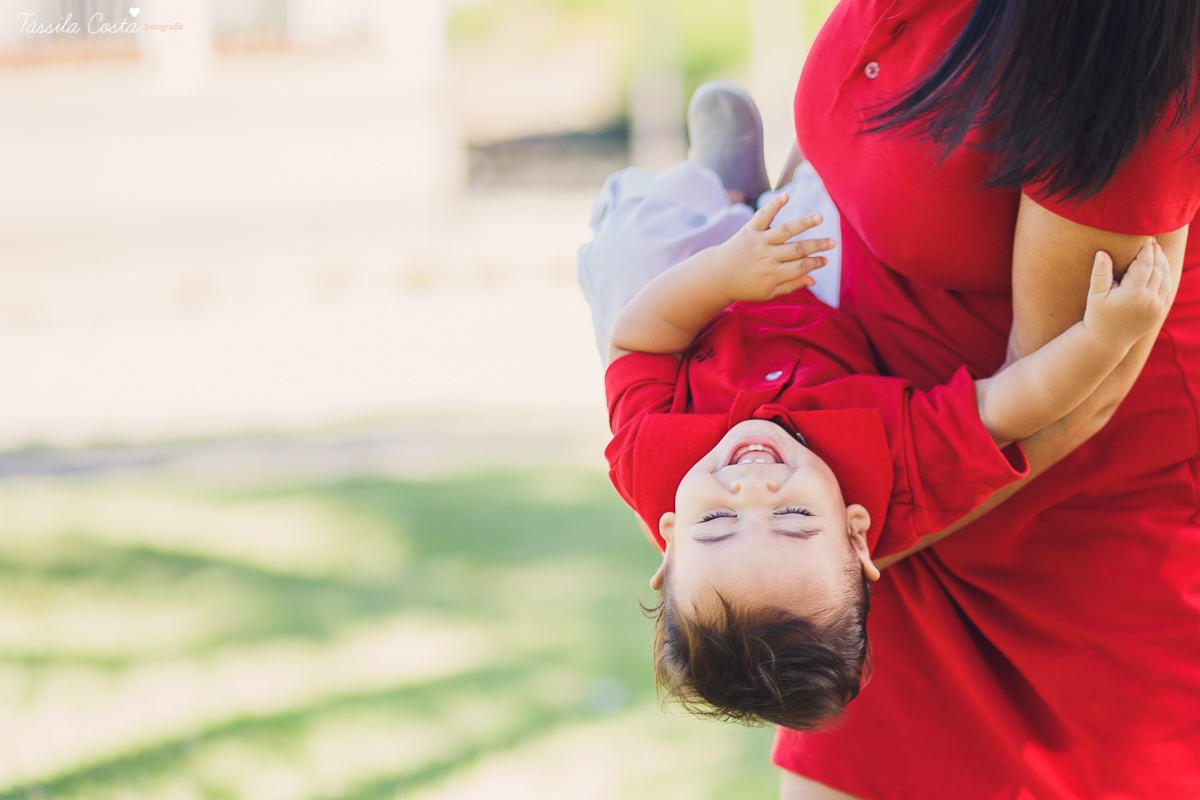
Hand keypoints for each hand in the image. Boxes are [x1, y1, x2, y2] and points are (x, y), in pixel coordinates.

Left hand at [711, 194, 835, 301]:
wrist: (718, 275)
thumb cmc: (746, 285)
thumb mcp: (768, 292)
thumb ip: (790, 285)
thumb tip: (813, 279)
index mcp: (773, 275)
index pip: (800, 267)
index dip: (815, 263)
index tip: (826, 260)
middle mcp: (767, 257)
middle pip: (797, 249)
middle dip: (817, 246)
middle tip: (833, 242)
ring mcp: (758, 242)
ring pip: (785, 231)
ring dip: (804, 223)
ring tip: (820, 218)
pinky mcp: (749, 230)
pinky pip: (763, 216)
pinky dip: (774, 205)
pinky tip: (786, 196)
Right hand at [1083, 239, 1172, 349]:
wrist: (1107, 341)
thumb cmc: (1097, 316)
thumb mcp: (1095, 295)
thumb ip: (1100, 273)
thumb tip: (1102, 252)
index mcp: (1133, 293)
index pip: (1145, 264)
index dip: (1146, 250)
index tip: (1146, 238)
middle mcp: (1149, 299)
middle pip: (1158, 269)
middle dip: (1156, 254)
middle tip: (1152, 241)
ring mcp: (1157, 306)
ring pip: (1166, 278)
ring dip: (1163, 263)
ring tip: (1156, 252)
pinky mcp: (1160, 311)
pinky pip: (1168, 289)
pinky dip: (1166, 276)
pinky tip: (1160, 268)